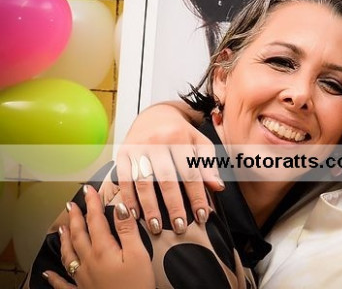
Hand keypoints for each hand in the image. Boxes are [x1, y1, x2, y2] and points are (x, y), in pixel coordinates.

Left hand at [46, 185, 154, 288]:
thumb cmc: (136, 285)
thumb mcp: (138, 254)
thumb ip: (128, 230)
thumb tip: (120, 207)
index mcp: (103, 249)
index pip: (95, 220)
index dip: (92, 203)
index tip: (90, 190)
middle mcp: (89, 261)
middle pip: (79, 234)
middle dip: (76, 217)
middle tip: (73, 203)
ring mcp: (83, 277)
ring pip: (69, 254)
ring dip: (64, 238)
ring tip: (61, 226)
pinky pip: (64, 283)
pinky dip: (54, 277)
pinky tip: (48, 273)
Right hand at [115, 101, 223, 233]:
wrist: (155, 115)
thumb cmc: (182, 133)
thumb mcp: (200, 143)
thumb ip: (209, 164)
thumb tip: (218, 187)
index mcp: (180, 137)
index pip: (190, 172)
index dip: (197, 196)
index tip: (202, 216)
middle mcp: (157, 141)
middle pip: (166, 179)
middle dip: (174, 205)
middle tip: (180, 227)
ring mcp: (138, 147)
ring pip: (144, 181)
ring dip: (149, 206)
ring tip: (156, 227)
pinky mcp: (122, 153)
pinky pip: (124, 179)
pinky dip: (129, 198)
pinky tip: (135, 214)